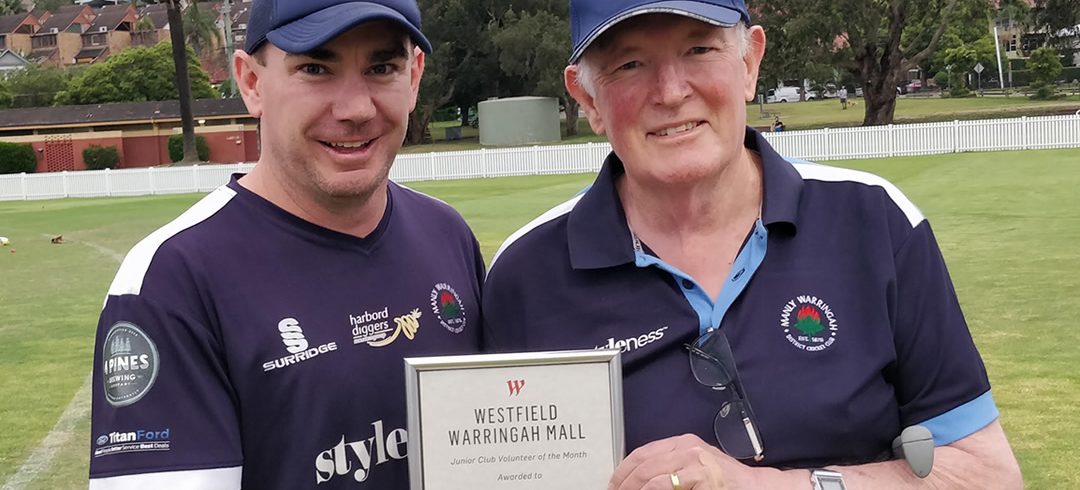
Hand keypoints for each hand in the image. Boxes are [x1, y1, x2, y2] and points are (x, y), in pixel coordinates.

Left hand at [608, 434, 757, 489]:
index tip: (614, 482)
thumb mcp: (694, 464)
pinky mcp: (703, 478)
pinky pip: (667, 487)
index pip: (643, 452)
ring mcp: (695, 463)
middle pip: (644, 465)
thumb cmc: (724, 480)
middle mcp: (687, 449)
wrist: (755, 487)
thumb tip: (639, 478)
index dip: (623, 469)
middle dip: (625, 483)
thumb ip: (670, 465)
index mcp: (683, 442)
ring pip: (652, 478)